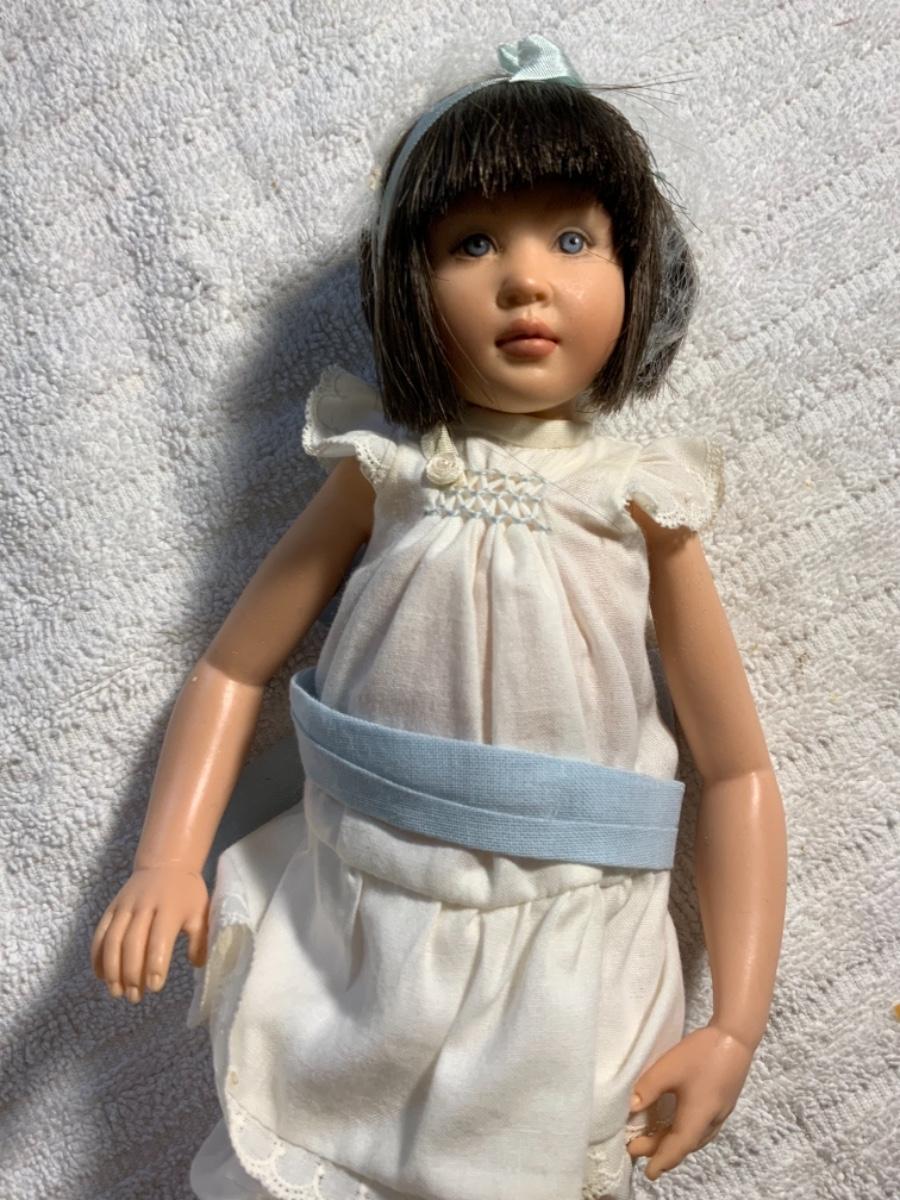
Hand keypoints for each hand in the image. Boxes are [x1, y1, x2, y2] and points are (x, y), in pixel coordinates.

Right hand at [90, 866, 208, 1003]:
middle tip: (134, 997)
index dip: (155, 964)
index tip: (155, 987)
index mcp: (169, 907)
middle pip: (132, 943)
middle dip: (131, 974)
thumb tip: (198, 964)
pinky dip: (97, 956)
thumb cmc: (186, 894)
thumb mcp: (201, 911)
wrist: (166, 865)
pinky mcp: (112, 908)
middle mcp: (144, 906)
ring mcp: (125, 906)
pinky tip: (101, 976)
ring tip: (116, 992)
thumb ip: (200, 938)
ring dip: (111, 969)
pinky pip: (100, 933)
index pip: (159, 939)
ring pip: (112, 940)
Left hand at [626, 1024, 754, 1180]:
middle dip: (660, 1151)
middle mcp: (711, 1122)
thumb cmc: (701, 1054)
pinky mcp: (721, 1105)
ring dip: (672, 1142)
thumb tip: (630, 1108)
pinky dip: (683, 1132)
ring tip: (651, 1141)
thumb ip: (648, 1089)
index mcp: (698, 1119)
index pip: (676, 1148)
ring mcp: (719, 1114)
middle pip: (684, 1144)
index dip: (660, 1161)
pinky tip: (673, 1125)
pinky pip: (700, 1128)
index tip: (647, 1172)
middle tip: (635, 1148)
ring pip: (693, 1137)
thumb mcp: (668, 1068)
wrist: (735, 1038)